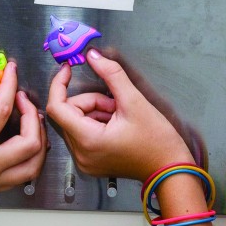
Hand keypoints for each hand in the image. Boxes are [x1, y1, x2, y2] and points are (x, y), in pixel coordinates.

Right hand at [0, 61, 46, 219]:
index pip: (1, 112)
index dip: (9, 86)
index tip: (11, 71)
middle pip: (30, 142)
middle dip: (32, 115)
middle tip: (21, 98)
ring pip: (34, 164)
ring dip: (39, 140)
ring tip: (31, 120)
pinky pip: (23, 175)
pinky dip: (32, 157)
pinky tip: (24, 143)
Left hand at [46, 49, 192, 181]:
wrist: (170, 169)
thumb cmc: (157, 143)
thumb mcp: (134, 101)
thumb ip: (111, 74)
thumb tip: (93, 56)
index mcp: (88, 140)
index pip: (56, 107)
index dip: (59, 84)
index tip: (67, 70)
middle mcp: (80, 154)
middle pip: (68, 113)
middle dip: (90, 101)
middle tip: (115, 103)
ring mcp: (84, 160)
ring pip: (75, 121)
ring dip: (94, 111)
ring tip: (119, 116)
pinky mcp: (89, 162)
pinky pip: (81, 133)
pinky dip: (96, 122)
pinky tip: (116, 125)